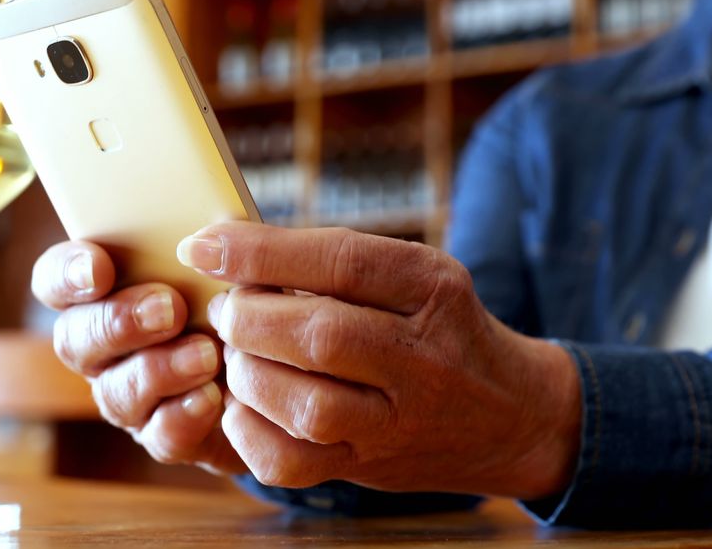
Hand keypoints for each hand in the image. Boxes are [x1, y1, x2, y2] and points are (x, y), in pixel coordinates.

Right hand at [32, 241, 245, 474]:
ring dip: (159, 370)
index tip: (99, 268)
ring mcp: (127, 397)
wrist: (275, 368)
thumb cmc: (235, 298)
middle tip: (169, 308)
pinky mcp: (164, 436)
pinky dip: (184, 416)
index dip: (66, 273)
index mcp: (101, 293)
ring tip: (207, 354)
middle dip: (119, 322)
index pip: (54, 279)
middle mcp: (100, 348)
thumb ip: (205, 250)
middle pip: (74, 338)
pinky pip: (160, 435)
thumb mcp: (224, 266)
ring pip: (116, 391)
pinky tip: (212, 398)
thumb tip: (214, 236)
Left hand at [176, 222, 580, 499]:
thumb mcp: (412, 275)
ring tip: (238, 356)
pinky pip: (293, 463)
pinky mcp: (369, 466)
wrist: (509, 415)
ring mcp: (399, 420)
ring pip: (306, 405)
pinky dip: (250, 432)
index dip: (260, 252)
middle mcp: (422, 355)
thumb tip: (230, 247)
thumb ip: (335, 262)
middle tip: (226, 311)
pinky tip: (245, 405)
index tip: (201, 244)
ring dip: (248, 374)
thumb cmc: (438, 328)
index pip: (341, 261)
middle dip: (248, 318)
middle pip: (319, 334)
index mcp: (431, 287)